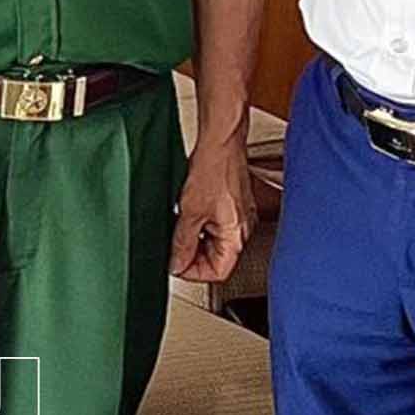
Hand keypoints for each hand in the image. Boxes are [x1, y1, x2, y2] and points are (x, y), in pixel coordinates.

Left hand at [169, 139, 254, 283]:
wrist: (220, 141)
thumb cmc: (214, 169)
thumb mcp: (189, 212)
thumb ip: (182, 242)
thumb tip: (176, 263)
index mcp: (237, 236)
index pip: (218, 272)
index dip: (194, 272)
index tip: (175, 264)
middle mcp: (242, 229)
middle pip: (216, 258)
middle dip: (192, 255)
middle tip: (172, 248)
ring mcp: (238, 216)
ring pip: (214, 242)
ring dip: (194, 239)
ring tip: (178, 227)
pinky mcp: (232, 204)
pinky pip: (215, 225)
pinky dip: (199, 225)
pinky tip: (186, 214)